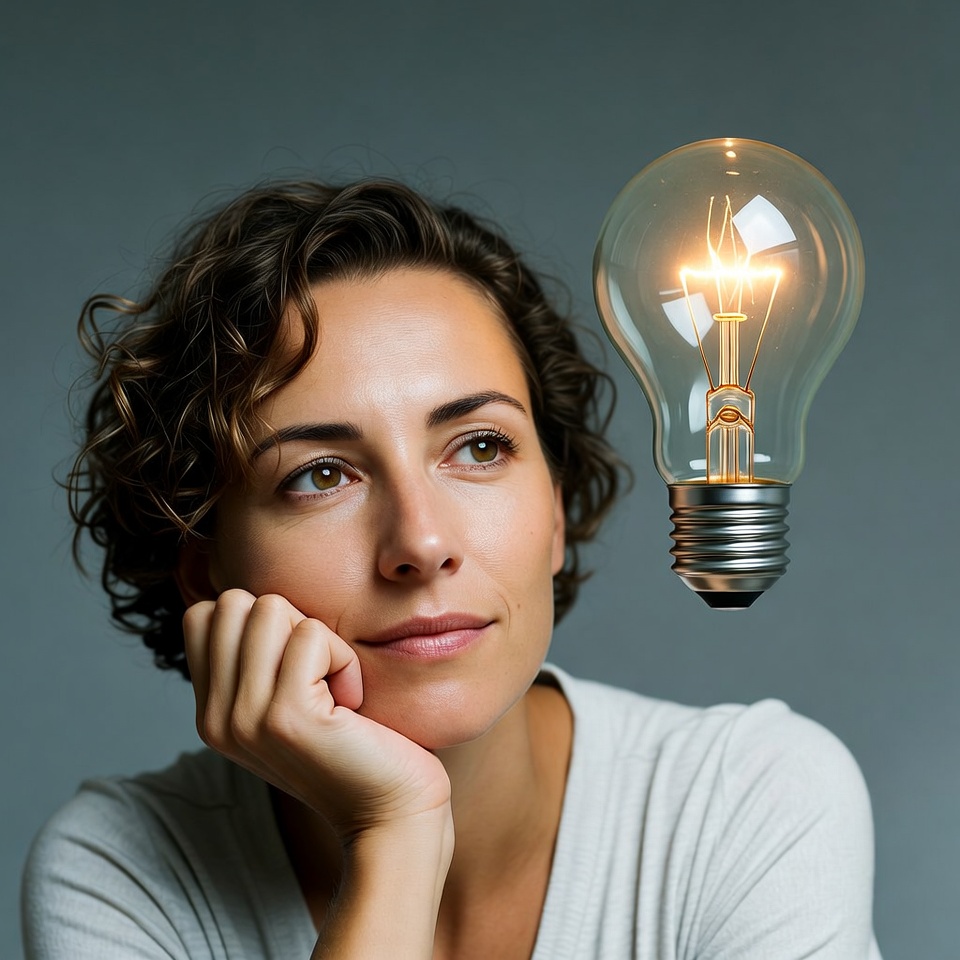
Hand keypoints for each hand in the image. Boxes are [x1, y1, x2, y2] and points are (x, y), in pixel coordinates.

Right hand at [182, 589, 451, 838]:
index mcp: (212, 711)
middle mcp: (217, 716)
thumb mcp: (290, 700)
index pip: (204, 614)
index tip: (297, 669)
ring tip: (335, 691)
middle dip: (289, 624)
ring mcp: (245, 717)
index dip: (260, 622)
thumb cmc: (356, 745)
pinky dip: (345, 659)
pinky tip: (351, 704)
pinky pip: (313, 634)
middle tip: (318, 678)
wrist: (391, 812)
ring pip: (271, 608)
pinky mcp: (286, 715)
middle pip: (235, 602)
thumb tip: (252, 597)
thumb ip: (259, 657)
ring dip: (320, 641)